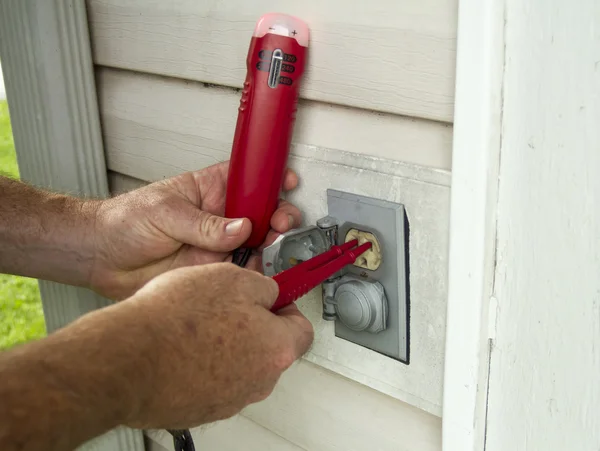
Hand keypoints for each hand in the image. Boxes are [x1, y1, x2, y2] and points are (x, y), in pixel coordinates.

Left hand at [91, 162, 300, 299]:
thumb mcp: (165, 212)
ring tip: (270, 243)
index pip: (245, 178)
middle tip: (279, 221)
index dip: (267, 177)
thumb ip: (203, 223)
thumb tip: (238, 226)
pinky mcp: (211, 268)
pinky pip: (241, 268)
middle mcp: (216, 216)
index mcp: (206, 190)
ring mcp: (215, 243)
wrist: (101, 258)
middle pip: (258, 211)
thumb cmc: (124, 222)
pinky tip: (257, 267)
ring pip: (254, 241)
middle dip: (276, 214)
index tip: (285, 180)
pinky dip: (254, 270)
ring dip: (268, 242)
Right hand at [119, 263, 313, 428]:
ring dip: (227, 345)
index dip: (287, 308)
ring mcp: (230, 399)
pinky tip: (182, 346)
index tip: (274, 299)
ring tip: (197, 324)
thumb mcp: (232, 278)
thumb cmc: (176, 320)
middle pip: (270, 348)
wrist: (128, 359)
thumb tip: (267, 293)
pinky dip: (203, 365)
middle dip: (254, 326)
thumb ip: (262, 286)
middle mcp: (259, 381)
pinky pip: (212, 381)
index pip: (302, 329)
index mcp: (276, 349)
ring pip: (240, 365)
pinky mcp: (201, 409)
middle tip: (227, 306)